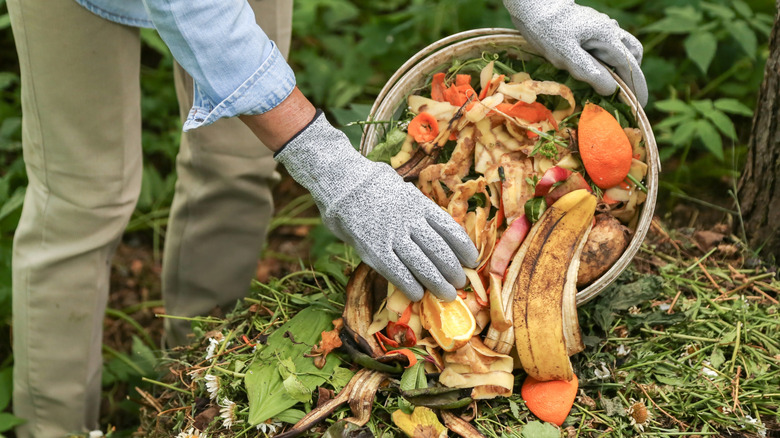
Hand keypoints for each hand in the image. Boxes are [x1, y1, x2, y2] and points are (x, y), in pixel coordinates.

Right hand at [275, 111, 478, 301]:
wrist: (341, 183)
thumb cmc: (372, 186)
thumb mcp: (402, 188)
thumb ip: (417, 206)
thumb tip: (435, 224)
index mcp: (419, 204)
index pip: (450, 229)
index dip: (464, 248)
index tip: (473, 260)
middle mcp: (409, 220)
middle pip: (439, 250)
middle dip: (453, 270)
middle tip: (460, 282)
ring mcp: (392, 236)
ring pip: (422, 264)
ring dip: (437, 283)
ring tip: (447, 294)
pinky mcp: (374, 250)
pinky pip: (398, 272)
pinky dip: (411, 286)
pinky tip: (418, 294)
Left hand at [504, 0, 647, 105]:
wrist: (536, 7)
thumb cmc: (548, 30)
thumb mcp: (566, 55)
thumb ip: (589, 71)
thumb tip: (611, 90)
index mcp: (608, 37)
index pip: (630, 67)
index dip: (636, 87)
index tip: (639, 106)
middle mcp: (611, 31)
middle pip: (632, 57)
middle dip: (631, 77)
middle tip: (623, 98)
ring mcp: (603, 28)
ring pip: (622, 50)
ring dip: (619, 69)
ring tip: (606, 86)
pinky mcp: (593, 30)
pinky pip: (608, 47)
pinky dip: (607, 61)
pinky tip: (593, 71)